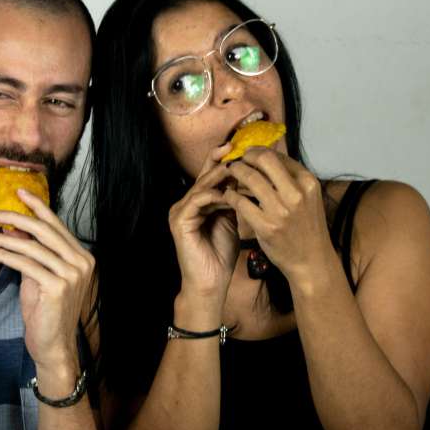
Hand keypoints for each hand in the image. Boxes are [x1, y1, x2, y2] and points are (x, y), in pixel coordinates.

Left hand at [0, 189, 93, 377]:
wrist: (53, 345)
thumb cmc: (45, 312)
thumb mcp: (38, 276)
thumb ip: (32, 253)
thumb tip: (15, 228)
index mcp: (82, 257)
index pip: (57, 225)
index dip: (38, 207)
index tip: (19, 191)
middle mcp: (82, 263)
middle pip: (44, 231)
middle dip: (16, 217)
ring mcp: (72, 275)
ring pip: (31, 246)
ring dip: (3, 238)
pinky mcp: (58, 287)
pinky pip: (25, 264)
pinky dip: (4, 255)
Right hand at [169, 144, 242, 306]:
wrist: (210, 282)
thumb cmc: (221, 255)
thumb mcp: (232, 220)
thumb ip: (235, 200)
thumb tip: (250, 177)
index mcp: (198, 202)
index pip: (211, 175)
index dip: (224, 160)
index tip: (243, 148)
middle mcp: (186, 203)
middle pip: (204, 176)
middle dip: (222, 162)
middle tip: (238, 149)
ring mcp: (180, 211)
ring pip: (201, 186)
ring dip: (221, 177)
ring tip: (238, 169)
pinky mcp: (179, 221)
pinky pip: (197, 201)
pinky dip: (213, 196)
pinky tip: (228, 194)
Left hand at [222, 148, 331, 283]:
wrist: (311, 261)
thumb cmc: (306, 227)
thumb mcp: (308, 198)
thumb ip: (290, 178)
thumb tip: (267, 157)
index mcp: (308, 182)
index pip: (278, 156)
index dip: (259, 152)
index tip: (248, 154)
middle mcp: (296, 193)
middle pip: (264, 160)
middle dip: (246, 157)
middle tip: (236, 161)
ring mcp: (281, 210)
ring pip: (250, 178)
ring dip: (235, 172)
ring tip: (229, 174)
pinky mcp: (266, 226)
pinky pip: (241, 202)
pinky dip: (231, 195)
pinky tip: (228, 196)